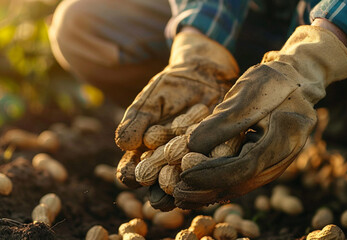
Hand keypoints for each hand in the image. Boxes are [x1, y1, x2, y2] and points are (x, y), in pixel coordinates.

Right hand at [114, 30, 238, 189]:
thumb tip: (124, 144)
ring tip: (190, 175)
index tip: (134, 174)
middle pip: (162, 185)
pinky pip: (220, 165)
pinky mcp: (222, 158)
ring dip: (191, 181)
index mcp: (145, 157)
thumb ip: (136, 121)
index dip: (131, 176)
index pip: (132, 173)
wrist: (204, 74)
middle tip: (165, 183)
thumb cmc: (170, 88)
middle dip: (163, 185)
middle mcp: (170, 167)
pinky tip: (216, 161)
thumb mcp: (149, 101)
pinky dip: (217, 164)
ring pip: (192, 181)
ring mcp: (196, 165)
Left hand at [173, 25, 346, 208]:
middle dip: (207, 190)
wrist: (297, 80)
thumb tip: (192, 146)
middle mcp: (284, 157)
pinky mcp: (266, 162)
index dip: (213, 173)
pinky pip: (241, 178)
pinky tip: (196, 188)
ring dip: (210, 192)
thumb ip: (223, 121)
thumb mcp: (248, 93)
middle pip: (242, 183)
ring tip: (180, 196)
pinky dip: (218, 183)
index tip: (184, 175)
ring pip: (241, 184)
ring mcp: (276, 162)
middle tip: (176, 194)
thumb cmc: (273, 80)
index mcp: (286, 137)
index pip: (246, 166)